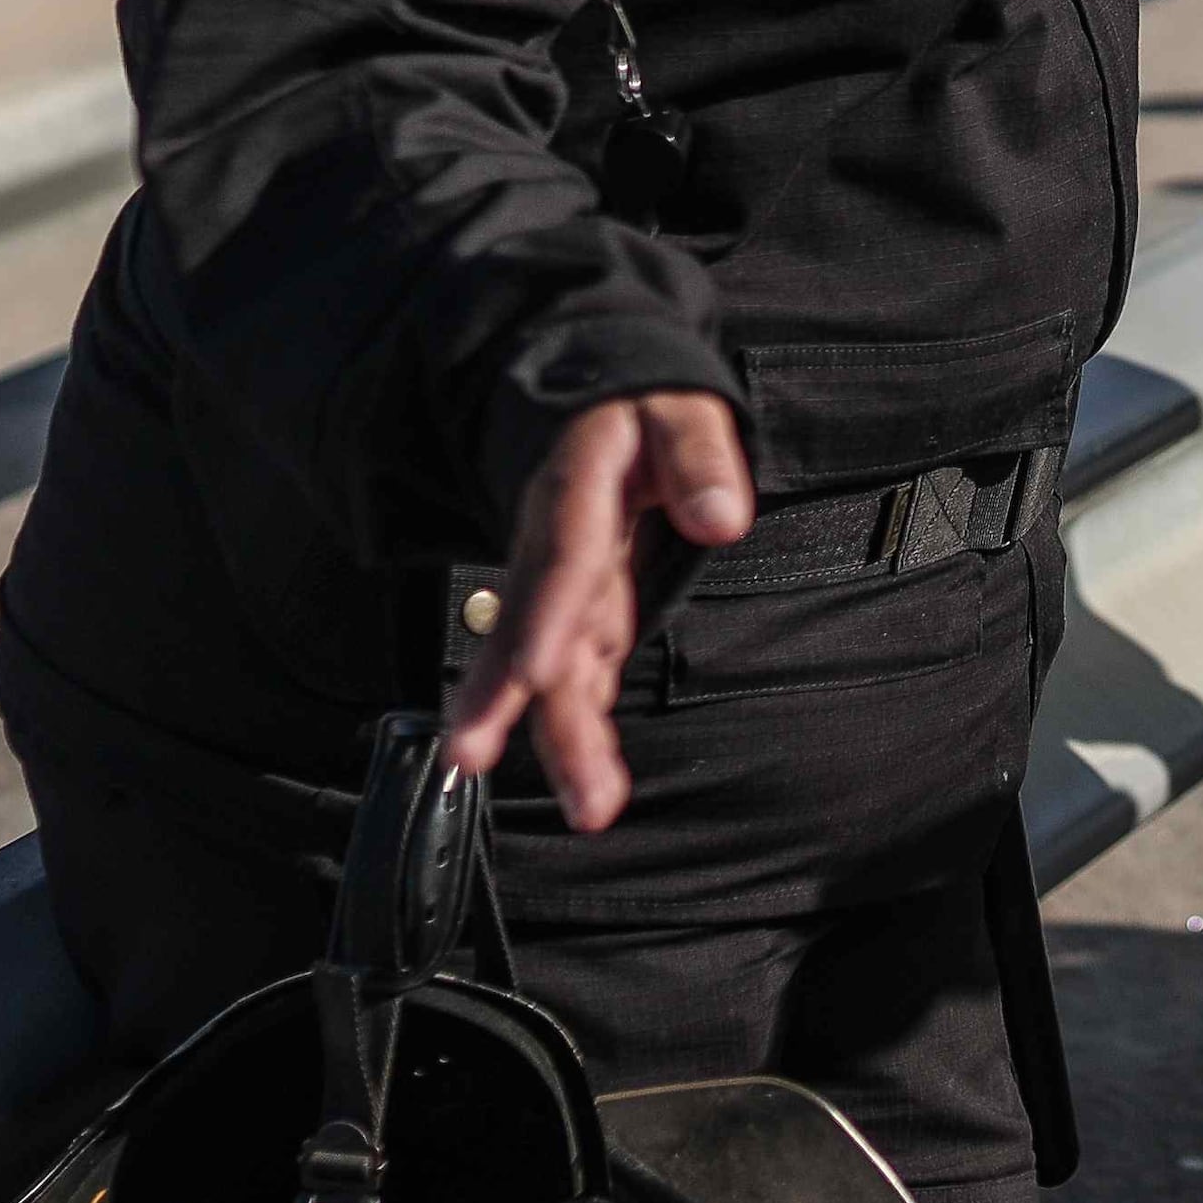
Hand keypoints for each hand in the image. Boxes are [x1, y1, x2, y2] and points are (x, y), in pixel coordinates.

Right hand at [444, 392, 752, 829]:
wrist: (596, 397)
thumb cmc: (642, 403)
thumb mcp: (679, 408)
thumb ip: (699, 458)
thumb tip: (723, 520)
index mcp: (577, 491)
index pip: (565, 559)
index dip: (551, 615)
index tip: (543, 672)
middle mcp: (555, 546)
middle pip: (534, 630)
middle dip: (513, 702)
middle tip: (478, 762)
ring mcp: (563, 582)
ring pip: (547, 664)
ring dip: (557, 734)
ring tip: (586, 805)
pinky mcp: (581, 604)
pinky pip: (574, 668)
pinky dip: (578, 721)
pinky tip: (593, 777)